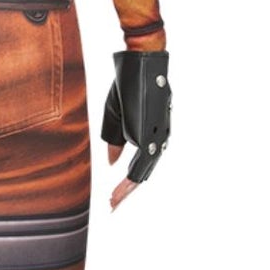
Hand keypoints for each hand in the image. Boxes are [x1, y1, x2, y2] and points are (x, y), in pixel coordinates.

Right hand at [100, 49, 170, 208]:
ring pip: (142, 174)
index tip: (112, 194)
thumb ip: (115, 141)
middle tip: (113, 205)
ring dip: (127, 191)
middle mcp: (157, 140)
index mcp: (149, 134)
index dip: (126, 181)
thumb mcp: (116, 116)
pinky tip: (118, 191)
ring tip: (113, 202)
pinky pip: (140, 168)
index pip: (139, 165)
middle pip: (141, 174)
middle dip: (127, 192)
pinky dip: (129, 182)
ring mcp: (156, 139)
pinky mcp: (151, 137)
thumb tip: (113, 164)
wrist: (139, 65)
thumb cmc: (128, 85)